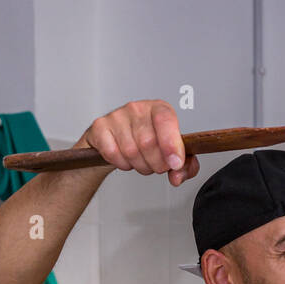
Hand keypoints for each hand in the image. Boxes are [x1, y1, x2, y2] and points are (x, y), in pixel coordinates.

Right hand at [79, 100, 199, 186]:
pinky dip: (121, 163)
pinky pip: (113, 153)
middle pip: (148, 142)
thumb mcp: (171, 154)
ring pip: (131, 151)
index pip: (166, 120)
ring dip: (139, 165)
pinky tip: (125, 158)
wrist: (116, 142)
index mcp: (159, 110)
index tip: (175, 163)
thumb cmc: (146, 144)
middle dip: (156, 163)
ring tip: (141, 161)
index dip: (171, 145)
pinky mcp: (100, 127)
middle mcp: (138, 108)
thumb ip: (185, 166)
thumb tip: (178, 175)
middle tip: (156, 165)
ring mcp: (117, 116)